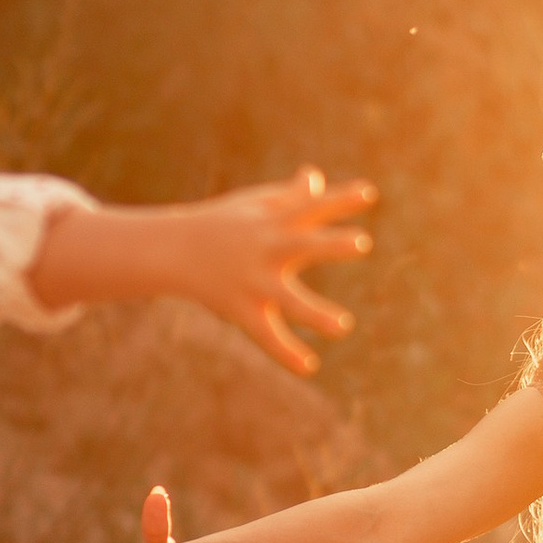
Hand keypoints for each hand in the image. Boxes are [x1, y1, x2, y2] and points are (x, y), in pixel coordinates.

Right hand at [172, 167, 374, 376]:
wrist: (174, 249)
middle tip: (362, 243)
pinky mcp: (243, 310)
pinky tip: (309, 367)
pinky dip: (286, 353)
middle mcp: (267, 249)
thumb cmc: (223, 223)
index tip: (368, 194)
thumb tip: (315, 176)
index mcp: (275, 221)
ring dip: (315, 313)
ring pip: (288, 300)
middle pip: (303, 245)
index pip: (312, 206)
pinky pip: (266, 335)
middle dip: (331, 244)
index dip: (341, 200)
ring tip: (343, 327)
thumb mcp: (255, 205)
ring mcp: (255, 282)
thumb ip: (291, 195)